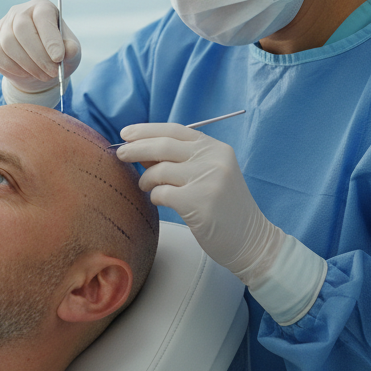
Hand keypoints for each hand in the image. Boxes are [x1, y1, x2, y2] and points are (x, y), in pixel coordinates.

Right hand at [0, 0, 81, 93]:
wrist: (39, 69)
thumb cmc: (56, 55)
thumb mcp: (70, 53)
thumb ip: (72, 50)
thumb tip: (70, 50)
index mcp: (42, 7)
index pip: (42, 16)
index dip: (50, 38)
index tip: (58, 58)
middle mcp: (20, 11)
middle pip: (22, 30)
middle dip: (38, 56)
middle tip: (52, 72)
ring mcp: (3, 25)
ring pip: (8, 44)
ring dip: (27, 65)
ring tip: (43, 75)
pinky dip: (11, 68)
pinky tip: (25, 73)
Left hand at [116, 122, 277, 282]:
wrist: (251, 240)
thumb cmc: (224, 208)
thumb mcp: (208, 174)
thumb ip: (180, 160)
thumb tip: (141, 149)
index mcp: (216, 148)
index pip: (175, 130)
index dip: (147, 130)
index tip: (126, 133)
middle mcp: (213, 159)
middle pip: (163, 145)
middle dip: (136, 148)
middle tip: (120, 154)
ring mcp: (208, 180)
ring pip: (159, 170)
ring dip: (146, 179)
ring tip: (146, 186)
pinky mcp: (199, 202)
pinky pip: (162, 193)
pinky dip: (155, 196)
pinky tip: (160, 201)